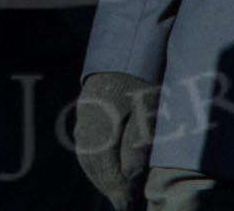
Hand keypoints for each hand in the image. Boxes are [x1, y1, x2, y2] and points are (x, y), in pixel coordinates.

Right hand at [73, 71, 156, 210]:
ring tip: (117, 194)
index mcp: (102, 120)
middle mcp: (87, 118)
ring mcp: (84, 112)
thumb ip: (139, 142)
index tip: (130, 207)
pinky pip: (85, 144)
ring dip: (100, 178)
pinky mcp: (86, 108)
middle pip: (93, 164)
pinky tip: (105, 171)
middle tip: (126, 206)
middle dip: (109, 188)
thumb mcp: (149, 108)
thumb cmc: (147, 75)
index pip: (106, 167)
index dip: (118, 191)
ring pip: (86, 155)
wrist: (132, 40)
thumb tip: (129, 176)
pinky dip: (94, 163)